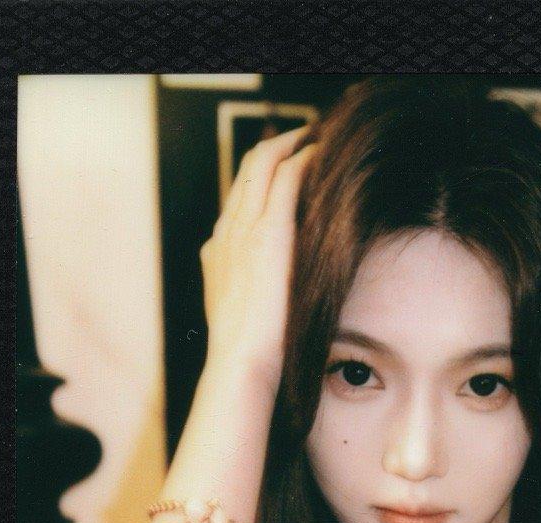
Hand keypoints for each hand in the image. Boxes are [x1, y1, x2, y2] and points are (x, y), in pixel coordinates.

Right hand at [199, 124, 319, 392]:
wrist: (240, 366)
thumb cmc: (252, 360)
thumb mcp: (249, 323)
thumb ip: (260, 302)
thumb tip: (279, 305)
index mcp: (219, 252)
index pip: (239, 199)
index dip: (262, 177)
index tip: (289, 170)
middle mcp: (226, 233)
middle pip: (247, 171)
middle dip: (277, 149)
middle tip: (309, 140)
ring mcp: (243, 230)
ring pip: (263, 164)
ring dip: (291, 145)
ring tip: (319, 137)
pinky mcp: (267, 233)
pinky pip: (284, 178)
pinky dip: (302, 159)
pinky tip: (322, 153)